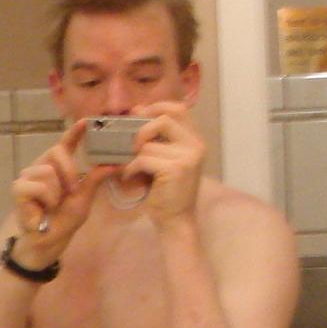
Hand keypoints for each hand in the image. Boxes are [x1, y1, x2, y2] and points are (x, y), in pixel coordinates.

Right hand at [9, 122, 105, 265]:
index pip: (66, 143)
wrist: (50, 240)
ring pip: (47, 172)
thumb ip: (96, 178)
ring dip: (56, 193)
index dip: (74, 131)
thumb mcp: (85, 197)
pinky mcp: (18, 189)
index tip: (87, 121)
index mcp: (58, 166)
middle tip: (71, 191)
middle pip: (56, 152)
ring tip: (52, 205)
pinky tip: (42, 210)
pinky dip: (45, 199)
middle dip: (69, 172)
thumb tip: (115, 163)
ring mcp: (27, 176)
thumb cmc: (65, 218)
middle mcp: (41, 166)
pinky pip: (37, 186)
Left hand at [123, 101, 205, 223]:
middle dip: (142, 129)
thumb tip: (137, 109)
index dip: (156, 108)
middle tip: (133, 145)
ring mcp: (188, 157)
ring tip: (130, 170)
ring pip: (148, 144)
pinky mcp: (175, 169)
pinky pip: (143, 159)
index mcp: (195, 140)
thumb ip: (156, 137)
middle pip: (165, 118)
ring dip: (132, 158)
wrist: (175, 220)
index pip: (179, 109)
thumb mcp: (164, 159)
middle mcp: (196, 145)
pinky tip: (130, 179)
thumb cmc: (166, 191)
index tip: (138, 116)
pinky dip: (131, 169)